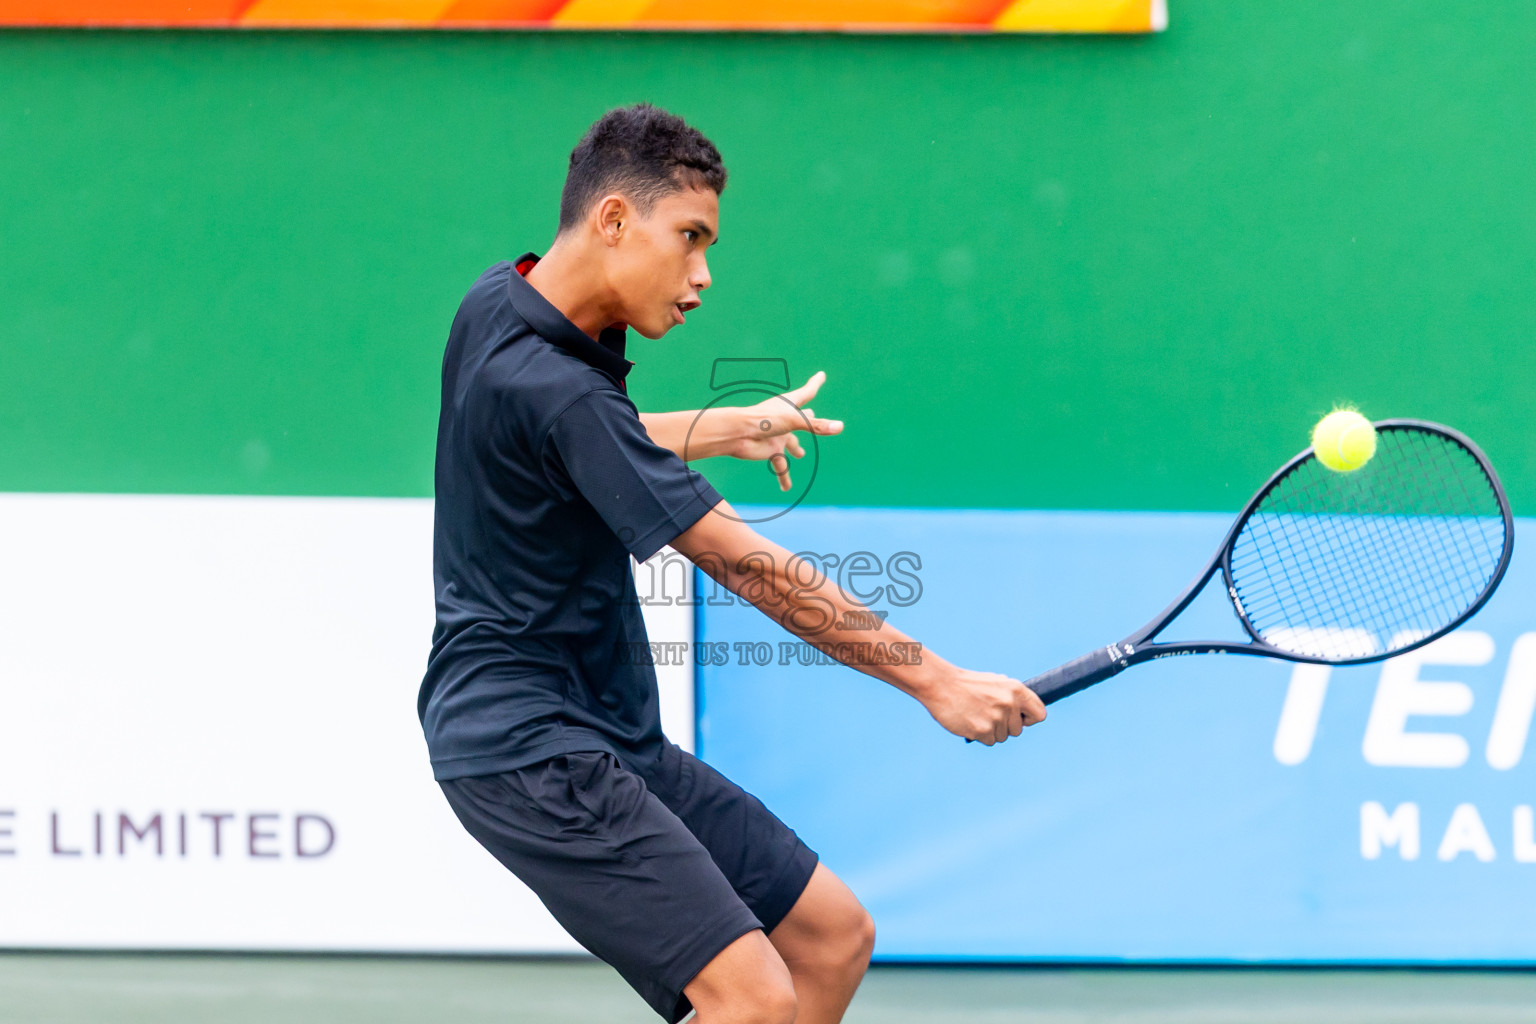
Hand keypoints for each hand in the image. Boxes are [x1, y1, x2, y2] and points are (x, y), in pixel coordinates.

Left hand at [731, 371, 843, 490]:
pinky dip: (784, 477)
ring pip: (791, 443)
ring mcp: (778, 435)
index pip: (807, 392)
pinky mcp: (771, 450)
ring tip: (801, 454)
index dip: (815, 383)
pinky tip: (786, 489)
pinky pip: (780, 466)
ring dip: (795, 447)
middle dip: (807, 418)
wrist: (738, 435)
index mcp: (789, 405)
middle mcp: (784, 419)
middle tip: (812, 414)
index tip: (821, 375)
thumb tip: (840, 427)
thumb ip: (817, 426)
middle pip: (800, 418)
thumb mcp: (794, 421)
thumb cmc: (762, 420)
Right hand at [921, 666, 1045, 744]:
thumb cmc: (967, 684)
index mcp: (1016, 690)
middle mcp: (1009, 704)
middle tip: (987, 714)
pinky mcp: (983, 730)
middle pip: (1017, 730)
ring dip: (991, 731)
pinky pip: (989, 741)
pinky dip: (980, 735)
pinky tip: (969, 721)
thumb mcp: (995, 682)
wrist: (941, 684)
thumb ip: (1012, 696)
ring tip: (976, 715)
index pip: (1039, 714)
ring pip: (1002, 737)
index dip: (1029, 720)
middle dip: (1005, 727)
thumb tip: (1026, 711)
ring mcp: (996, 718)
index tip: (1020, 720)